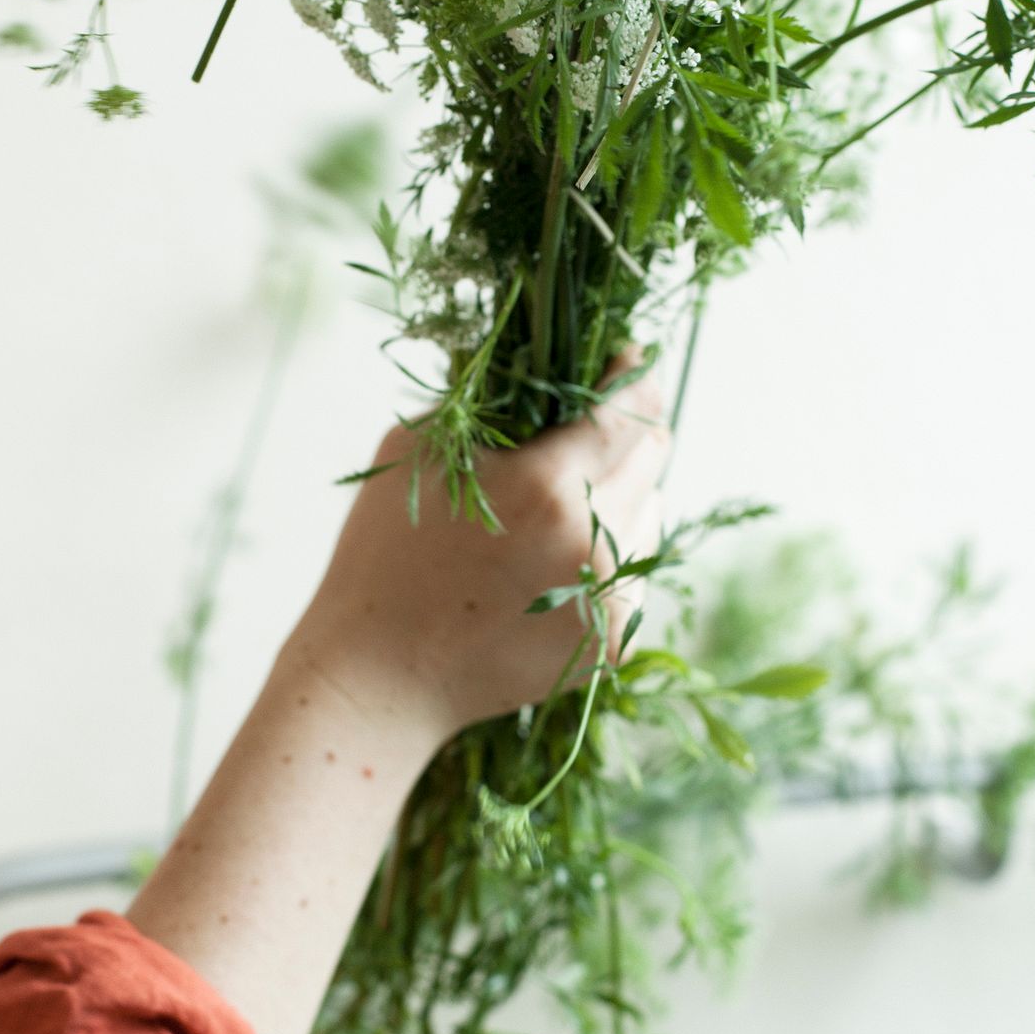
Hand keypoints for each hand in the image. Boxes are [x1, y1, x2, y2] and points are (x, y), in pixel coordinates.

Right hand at [295, 346, 671, 748]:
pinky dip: (611, 551)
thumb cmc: (386, 551)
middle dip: (629, 428)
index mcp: (546, 485)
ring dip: (623, 491)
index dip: (634, 374)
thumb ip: (487, 400)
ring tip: (561, 501)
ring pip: (652, 512)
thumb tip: (542, 364)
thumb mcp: (417, 448)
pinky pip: (636, 569)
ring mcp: (610, 598)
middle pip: (654, 455)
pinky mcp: (614, 640)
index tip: (627, 359)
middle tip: (592, 422)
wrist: (380, 674)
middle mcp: (593, 541)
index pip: (630, 408)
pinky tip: (555, 557)